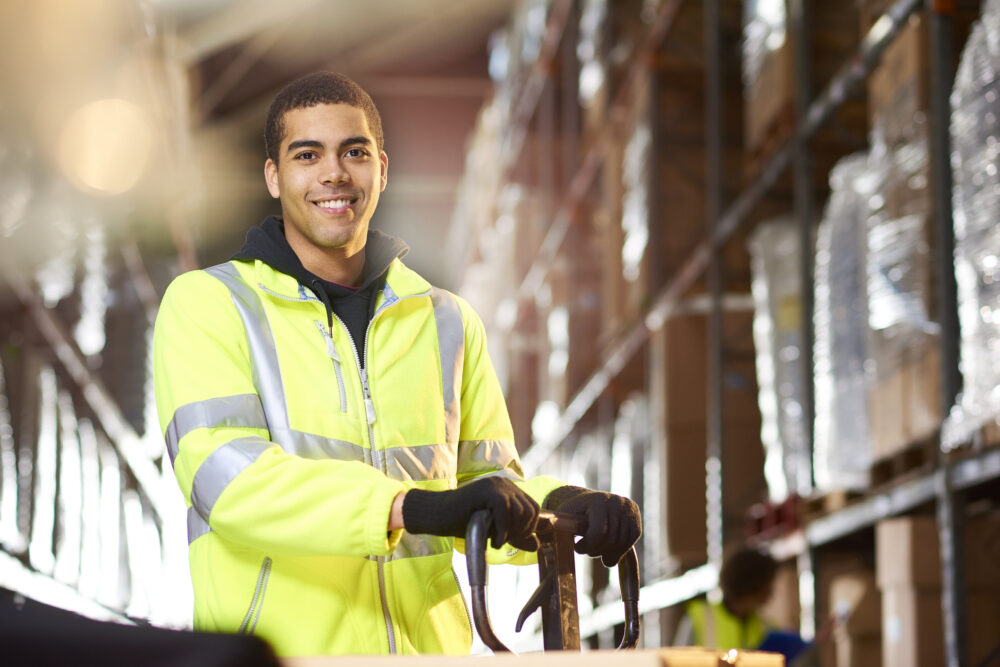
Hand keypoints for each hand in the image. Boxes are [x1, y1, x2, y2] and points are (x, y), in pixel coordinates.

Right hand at [402, 476, 539, 550]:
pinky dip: (503, 529)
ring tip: (497, 541)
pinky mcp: (486, 489)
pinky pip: (505, 509)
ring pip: (520, 510)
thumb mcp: (496, 531)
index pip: (533, 508)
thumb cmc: (464, 523)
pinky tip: (494, 541)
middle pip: (530, 510)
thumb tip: (536, 546)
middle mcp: (504, 484)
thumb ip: (516, 535)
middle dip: (522, 531)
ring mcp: (495, 484)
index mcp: (508, 490)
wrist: (439, 515)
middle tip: (504, 541)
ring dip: (511, 532)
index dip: (529, 528)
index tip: (514, 540)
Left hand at [544, 486, 641, 566]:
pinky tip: (608, 553)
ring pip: (622, 543)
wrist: (586, 500)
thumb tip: (540, 539)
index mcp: (598, 500)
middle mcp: (617, 501)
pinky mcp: (636, 515)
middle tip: (586, 550)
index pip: (599, 533)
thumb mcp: (562, 517)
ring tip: (596, 553)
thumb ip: (552, 527)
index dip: (587, 546)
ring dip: (609, 553)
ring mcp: (628, 507)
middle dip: (597, 550)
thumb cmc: (571, 512)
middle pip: (611, 540)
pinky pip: (632, 539)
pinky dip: (620, 550)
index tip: (577, 547)